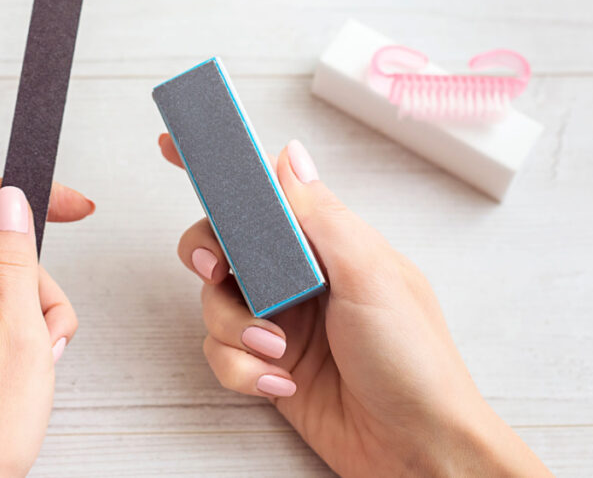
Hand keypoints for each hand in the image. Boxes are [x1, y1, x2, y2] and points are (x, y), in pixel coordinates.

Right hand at [159, 135, 549, 476]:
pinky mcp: (265, 365)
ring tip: (275, 349)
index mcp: (327, 243)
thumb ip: (320, 215)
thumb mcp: (371, 275)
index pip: (266, 191)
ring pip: (215, 303)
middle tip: (216, 270)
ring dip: (234, 327)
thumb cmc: (415, 360)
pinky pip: (221, 354)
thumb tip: (289, 155)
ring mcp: (279, 321)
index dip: (220, 167)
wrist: (417, 448)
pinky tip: (278, 381)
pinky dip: (241, 369)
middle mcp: (297, 277)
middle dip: (208, 254)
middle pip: (223, 243)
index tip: (174, 145)